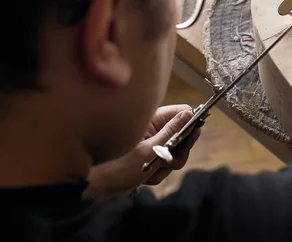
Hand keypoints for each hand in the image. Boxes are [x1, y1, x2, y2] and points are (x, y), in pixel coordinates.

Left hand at [84, 105, 200, 199]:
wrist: (92, 187)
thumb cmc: (115, 167)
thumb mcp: (148, 151)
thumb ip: (171, 133)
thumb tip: (189, 115)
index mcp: (152, 119)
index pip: (182, 113)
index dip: (190, 125)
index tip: (189, 139)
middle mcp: (153, 128)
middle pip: (182, 135)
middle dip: (177, 153)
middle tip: (167, 160)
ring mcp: (151, 142)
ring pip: (175, 153)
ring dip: (165, 166)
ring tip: (148, 171)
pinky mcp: (148, 156)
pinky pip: (164, 164)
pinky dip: (157, 173)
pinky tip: (142, 177)